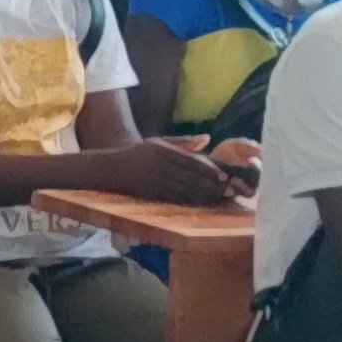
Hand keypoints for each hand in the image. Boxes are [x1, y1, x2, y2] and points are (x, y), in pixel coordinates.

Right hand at [98, 137, 239, 206]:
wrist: (112, 169)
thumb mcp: (158, 142)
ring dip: (205, 195)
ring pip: (186, 190)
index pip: (191, 161)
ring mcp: (155, 182)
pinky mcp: (152, 194)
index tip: (224, 176)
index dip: (209, 170)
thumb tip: (207, 138)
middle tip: (229, 190)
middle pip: (191, 178)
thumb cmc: (139, 154)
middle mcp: (159, 166)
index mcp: (163, 151)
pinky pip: (176, 199)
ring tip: (221, 198)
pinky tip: (204, 203)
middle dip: (212, 185)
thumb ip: (183, 141)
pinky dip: (192, 202)